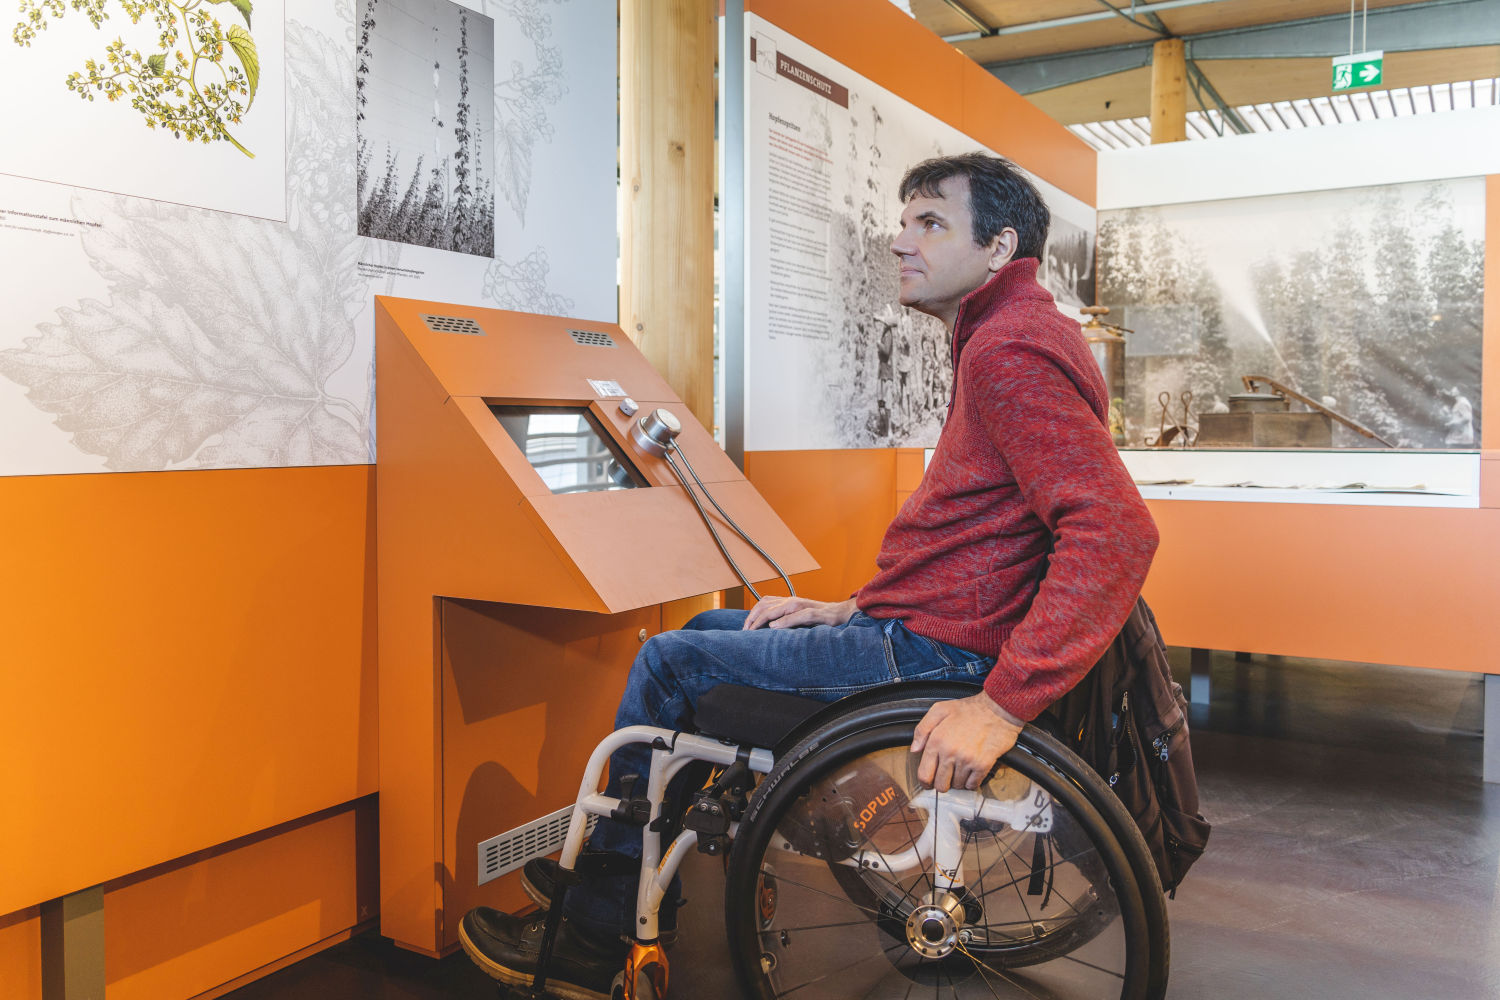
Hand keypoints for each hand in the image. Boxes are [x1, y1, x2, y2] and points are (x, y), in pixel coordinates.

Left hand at [742, 596, 857, 630]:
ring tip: (754, 629)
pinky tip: (775, 627)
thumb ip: (784, 620)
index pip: (764, 603)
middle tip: (745, 632)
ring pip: (780, 608)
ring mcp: (805, 606)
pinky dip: (785, 620)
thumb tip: (767, 629)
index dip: (751, 614)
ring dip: (764, 618)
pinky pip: (799, 615)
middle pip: (767, 604)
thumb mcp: (798, 618)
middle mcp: (794, 602)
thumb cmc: (820, 618)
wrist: (843, 613)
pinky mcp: (817, 614)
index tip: (744, 628)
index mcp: (788, 602)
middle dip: (753, 618)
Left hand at [910, 693, 1023, 791]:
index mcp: (937, 741)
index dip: (925, 783)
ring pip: (957, 786)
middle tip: (947, 776)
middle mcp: (950, 752)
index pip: (924, 774)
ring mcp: (967, 760)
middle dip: (942, 783)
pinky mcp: (983, 765)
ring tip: (961, 767)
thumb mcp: (940, 710)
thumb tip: (914, 749)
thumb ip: (922, 729)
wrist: (997, 709)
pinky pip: (973, 784)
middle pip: (940, 785)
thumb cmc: (969, 709)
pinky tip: (972, 770)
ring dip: (958, 780)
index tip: (929, 783)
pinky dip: (972, 781)